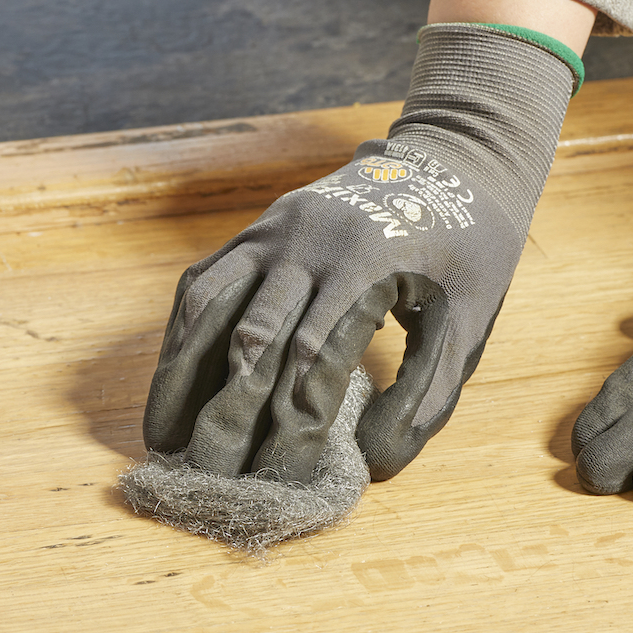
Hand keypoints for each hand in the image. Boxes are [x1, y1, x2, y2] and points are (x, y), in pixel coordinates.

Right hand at [143, 24, 577, 482]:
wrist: (452, 155)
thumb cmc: (468, 247)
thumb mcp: (470, 319)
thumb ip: (428, 394)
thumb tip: (376, 465)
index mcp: (366, 264)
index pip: (314, 357)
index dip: (290, 424)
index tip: (275, 477)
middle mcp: (309, 243)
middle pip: (251, 338)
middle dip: (225, 413)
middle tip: (207, 475)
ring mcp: (275, 231)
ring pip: (209, 304)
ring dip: (180, 374)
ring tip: (162, 434)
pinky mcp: (258, 228)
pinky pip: (206, 279)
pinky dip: (183, 331)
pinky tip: (172, 375)